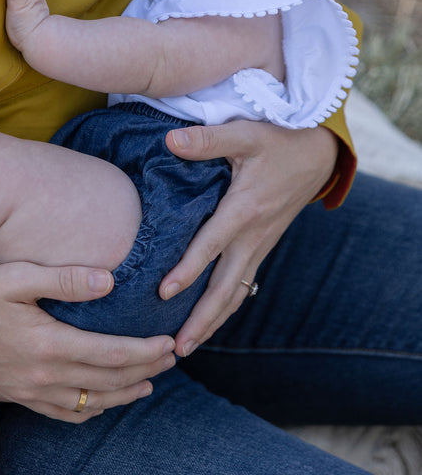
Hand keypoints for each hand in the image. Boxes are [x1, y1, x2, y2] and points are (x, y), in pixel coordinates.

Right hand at [0, 262, 175, 423]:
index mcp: (49, 344)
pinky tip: (105, 403)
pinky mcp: (22, 396)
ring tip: (151, 382)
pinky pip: (65, 414)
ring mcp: (33, 391)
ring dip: (125, 394)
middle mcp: (45, 375)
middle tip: (172, 358)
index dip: (145, 351)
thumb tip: (110, 280)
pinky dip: (92, 411)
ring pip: (91, 403)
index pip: (111, 354)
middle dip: (146, 370)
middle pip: (108, 381)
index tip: (169, 342)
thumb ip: (65, 279)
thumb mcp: (19, 277)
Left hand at [161, 120, 337, 356]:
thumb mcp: (246, 133)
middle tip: (177, 348)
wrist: (319, 154)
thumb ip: (207, 139)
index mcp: (245, 209)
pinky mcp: (263, 245)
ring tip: (189, 345)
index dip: (187, 270)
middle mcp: (254, 235)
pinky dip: (227, 305)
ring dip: (213, 320)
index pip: (211, 245)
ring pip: (236, 292)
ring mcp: (261, 244)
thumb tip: (169, 139)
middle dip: (202, 319)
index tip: (163, 293)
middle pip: (226, 287)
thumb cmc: (279, 141)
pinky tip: (212, 318)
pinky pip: (244, 283)